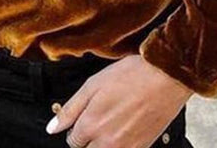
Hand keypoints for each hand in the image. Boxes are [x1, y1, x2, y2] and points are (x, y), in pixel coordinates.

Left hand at [45, 55, 193, 147]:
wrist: (164, 77)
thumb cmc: (129, 76)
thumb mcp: (93, 84)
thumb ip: (70, 109)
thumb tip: (52, 128)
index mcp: (90, 125)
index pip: (72, 141)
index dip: (75, 129)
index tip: (84, 119)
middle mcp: (106, 142)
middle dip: (88, 140)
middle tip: (98, 121)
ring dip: (103, 144)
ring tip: (112, 124)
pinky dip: (120, 144)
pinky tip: (125, 128)